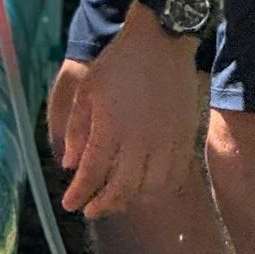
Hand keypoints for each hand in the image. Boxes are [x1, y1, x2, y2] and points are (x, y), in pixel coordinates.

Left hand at [52, 14, 205, 217]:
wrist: (160, 43)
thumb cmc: (117, 64)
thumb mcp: (86, 91)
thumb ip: (77, 130)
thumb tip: (70, 165)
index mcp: (111, 127)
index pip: (93, 173)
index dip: (79, 193)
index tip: (69, 204)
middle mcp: (140, 140)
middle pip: (122, 188)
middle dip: (103, 205)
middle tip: (90, 210)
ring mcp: (167, 141)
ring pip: (150, 188)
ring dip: (131, 201)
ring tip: (116, 201)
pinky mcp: (185, 138)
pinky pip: (174, 176)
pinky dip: (158, 190)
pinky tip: (146, 190)